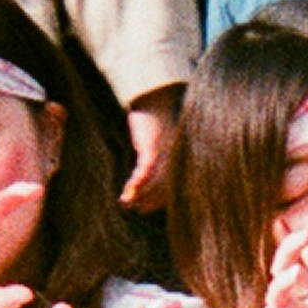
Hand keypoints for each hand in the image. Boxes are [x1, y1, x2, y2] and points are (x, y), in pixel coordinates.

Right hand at [120, 86, 181, 211]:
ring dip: (140, 195)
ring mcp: (165, 154)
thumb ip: (155, 156)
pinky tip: (128, 192)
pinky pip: (145, 172)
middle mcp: (175, 158)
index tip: (147, 207)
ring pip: (155, 182)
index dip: (161, 199)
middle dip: (151, 200)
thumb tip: (145, 172)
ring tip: (128, 204)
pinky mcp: (152, 148)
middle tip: (139, 209)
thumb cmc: (155, 118)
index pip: (173, 184)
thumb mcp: (157, 140)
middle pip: (166, 186)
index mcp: (179, 157)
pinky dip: (136, 184)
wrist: (154, 98)